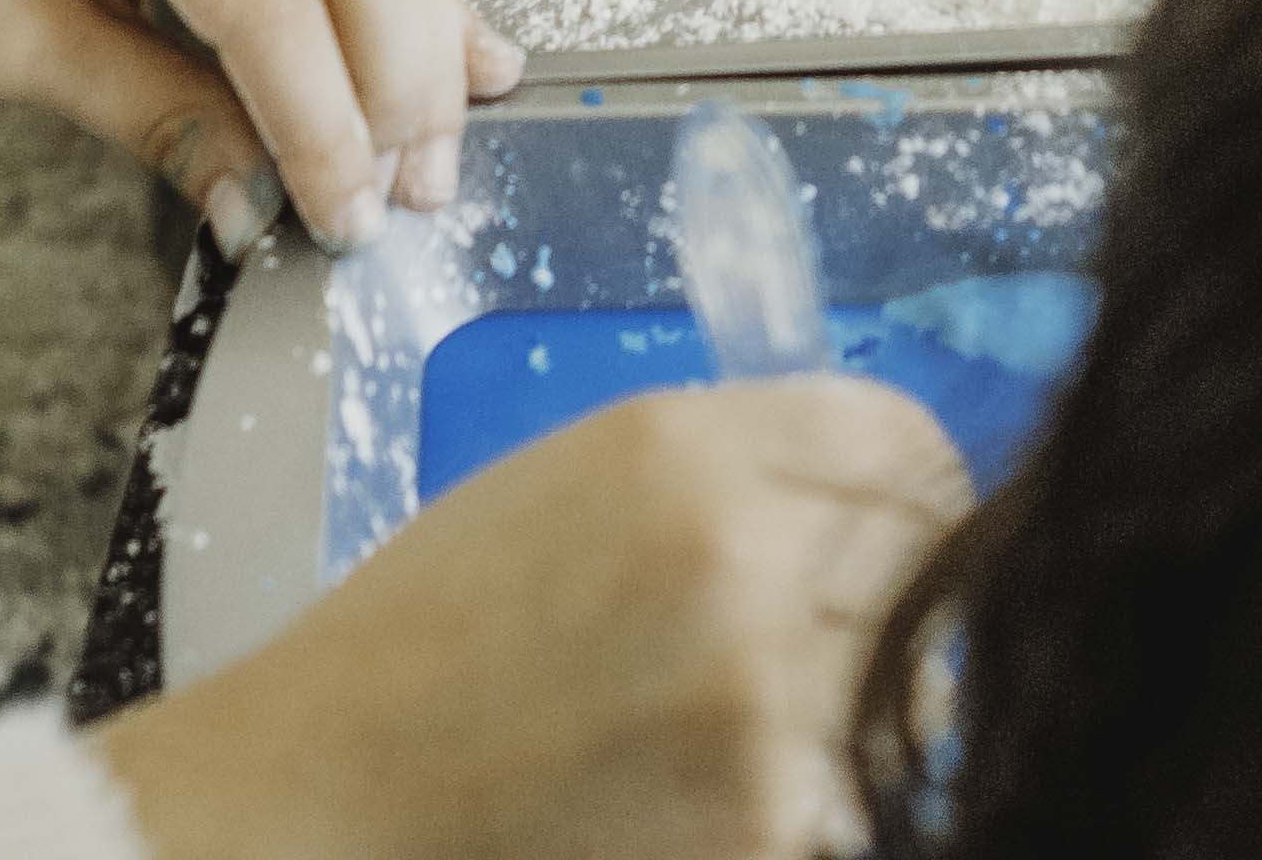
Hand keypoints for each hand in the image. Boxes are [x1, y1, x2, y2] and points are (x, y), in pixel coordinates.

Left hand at [0, 0, 511, 253]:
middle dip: (403, 85)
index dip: (324, 127)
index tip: (345, 220)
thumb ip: (153, 114)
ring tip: (432, 155)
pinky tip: (466, 55)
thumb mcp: (12, 40)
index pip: (272, 3)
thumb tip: (261, 205)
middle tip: (412, 197)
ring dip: (425, 40)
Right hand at [93, 379, 966, 859]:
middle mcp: (737, 556)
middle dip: (903, 595)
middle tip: (848, 636)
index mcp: (684, 448)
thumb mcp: (578, 481)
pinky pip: (855, 794)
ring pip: (914, 692)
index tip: (914, 520)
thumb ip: (736, 468)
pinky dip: (816, 795)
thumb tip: (886, 491)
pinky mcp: (761, 822)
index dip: (918, 484)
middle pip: (931, 560)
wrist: (330, 786)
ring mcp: (759, 702)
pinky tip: (719, 788)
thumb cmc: (437, 631)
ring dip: (873, 707)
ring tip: (763, 721)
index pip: (902, 441)